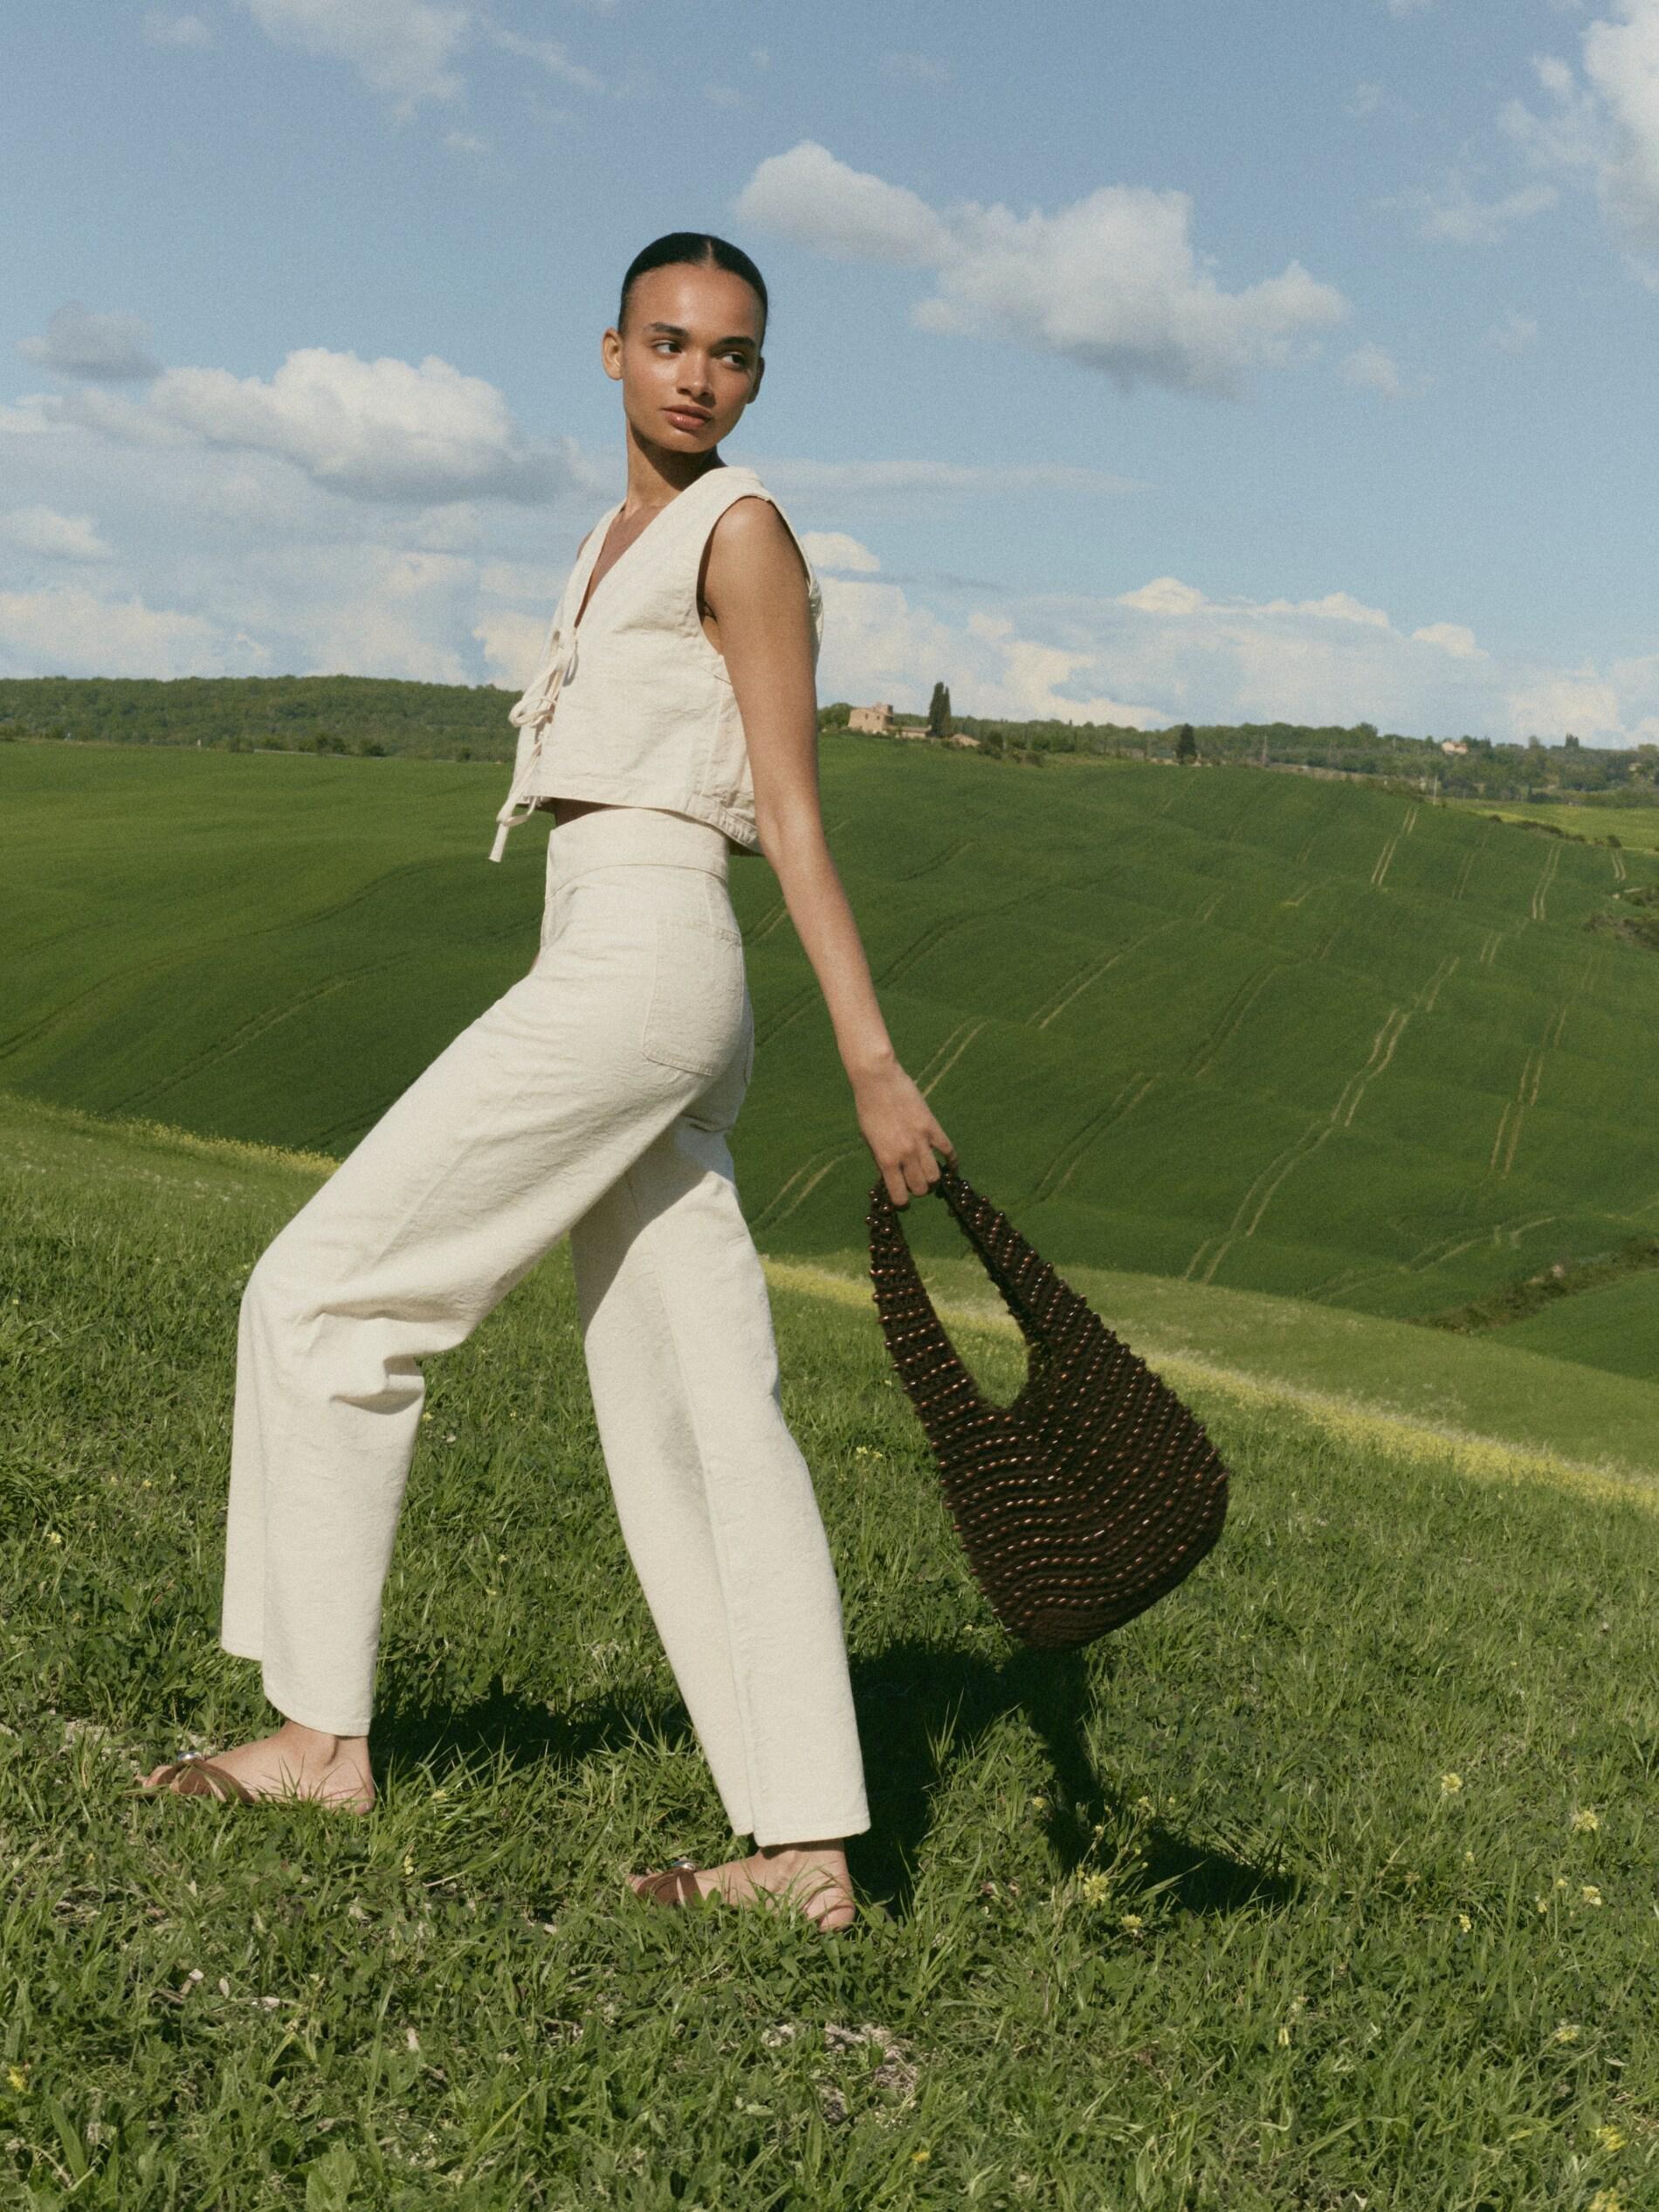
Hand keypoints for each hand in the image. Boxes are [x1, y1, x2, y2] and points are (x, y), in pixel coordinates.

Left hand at [852, 1059, 954, 1206]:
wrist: (878, 1081)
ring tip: (927, 1171)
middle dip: (918, 1188)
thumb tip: (892, 1176)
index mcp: (886, 1160)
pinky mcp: (933, 1127)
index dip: (901, 1200)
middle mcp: (905, 1154)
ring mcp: (921, 1141)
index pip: (899, 1195)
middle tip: (914, 1181)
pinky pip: (949, 1151)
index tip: (902, 1197)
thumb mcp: (868, 1139)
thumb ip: (880, 1159)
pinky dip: (952, 1162)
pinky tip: (952, 1166)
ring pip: (935, 1175)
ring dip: (932, 1177)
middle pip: (921, 1187)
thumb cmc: (868, 1109)